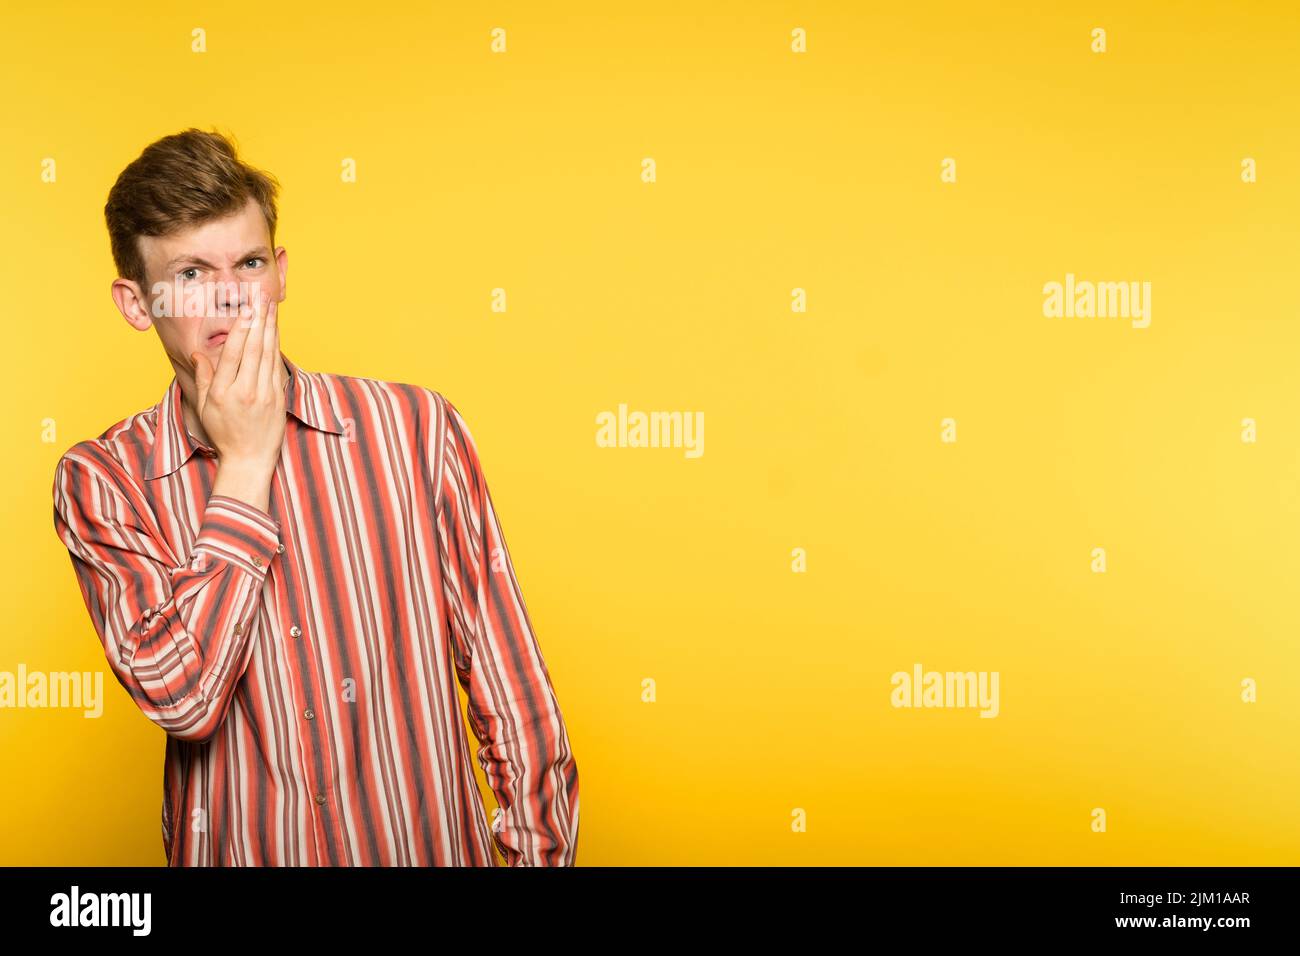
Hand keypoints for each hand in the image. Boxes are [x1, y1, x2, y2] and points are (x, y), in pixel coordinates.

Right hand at [190, 291, 285, 474]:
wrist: (249, 459)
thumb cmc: (224, 433)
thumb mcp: (205, 407)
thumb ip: (203, 377)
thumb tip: (197, 353)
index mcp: (223, 392)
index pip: (233, 352)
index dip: (240, 328)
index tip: (245, 309)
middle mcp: (245, 391)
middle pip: (253, 348)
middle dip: (258, 320)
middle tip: (261, 298)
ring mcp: (264, 395)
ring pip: (268, 354)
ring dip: (270, 328)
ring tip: (270, 307)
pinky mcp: (278, 398)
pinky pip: (277, 367)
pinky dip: (277, 347)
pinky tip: (276, 332)